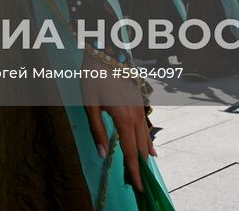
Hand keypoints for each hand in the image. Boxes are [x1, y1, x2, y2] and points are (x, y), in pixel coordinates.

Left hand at [81, 69, 155, 192]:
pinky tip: (148, 148)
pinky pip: (145, 126)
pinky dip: (146, 140)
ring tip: (145, 171)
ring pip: (145, 136)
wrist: (105, 50)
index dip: (135, 171)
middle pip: (141, 147)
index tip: (139, 187)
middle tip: (141, 184)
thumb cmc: (93, 77)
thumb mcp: (90, 105)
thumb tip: (104, 155)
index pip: (131, 152)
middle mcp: (136, 114)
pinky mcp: (139, 101)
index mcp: (124, 118)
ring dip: (144, 154)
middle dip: (141, 167)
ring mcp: (140, 107)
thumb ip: (97, 131)